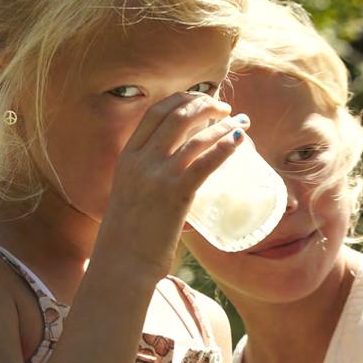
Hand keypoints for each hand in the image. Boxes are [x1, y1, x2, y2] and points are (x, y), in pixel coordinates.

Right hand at [93, 89, 243, 278]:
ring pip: (196, 136)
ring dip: (222, 124)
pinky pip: (206, 162)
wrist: (122, 262)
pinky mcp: (176, 194)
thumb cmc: (128, 236)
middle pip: (177, 115)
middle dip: (205, 104)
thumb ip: (148, 179)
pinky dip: (225, 146)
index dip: (182, 99)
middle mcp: (140, 160)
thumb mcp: (130, 194)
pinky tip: (239, 140)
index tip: (200, 99)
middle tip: (224, 108)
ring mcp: (158, 176)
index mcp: (127, 157)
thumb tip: (181, 173)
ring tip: (240, 123)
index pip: (155, 113)